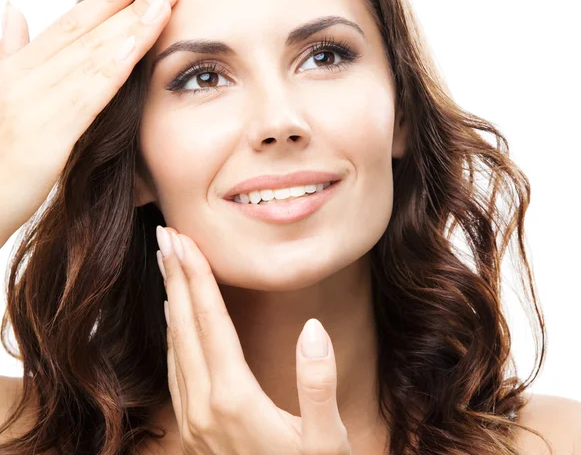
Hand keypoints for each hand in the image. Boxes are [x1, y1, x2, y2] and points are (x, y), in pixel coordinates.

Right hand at [0, 0, 178, 244]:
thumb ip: (10, 54)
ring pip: (91, 56)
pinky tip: (140, 45)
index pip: (67, 26)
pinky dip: (116, 66)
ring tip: (165, 1)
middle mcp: (22, 80)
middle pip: (84, 33)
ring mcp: (31, 105)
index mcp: (14, 71)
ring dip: (131, 26)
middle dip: (128, 5)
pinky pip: (88, 95)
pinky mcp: (45, 138)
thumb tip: (15, 9)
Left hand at [156, 225, 352, 454]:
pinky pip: (176, 369)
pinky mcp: (193, 429)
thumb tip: (313, 328)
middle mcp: (203, 406)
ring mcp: (193, 420)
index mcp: (233, 399)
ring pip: (175, 345)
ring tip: (169, 265)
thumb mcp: (326, 442)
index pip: (210, 321)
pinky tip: (176, 320)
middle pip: (183, 326)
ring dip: (171, 300)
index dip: (196, 276)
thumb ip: (318, 384)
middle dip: (175, 276)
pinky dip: (173, 334)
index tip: (182, 240)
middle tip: (165, 236)